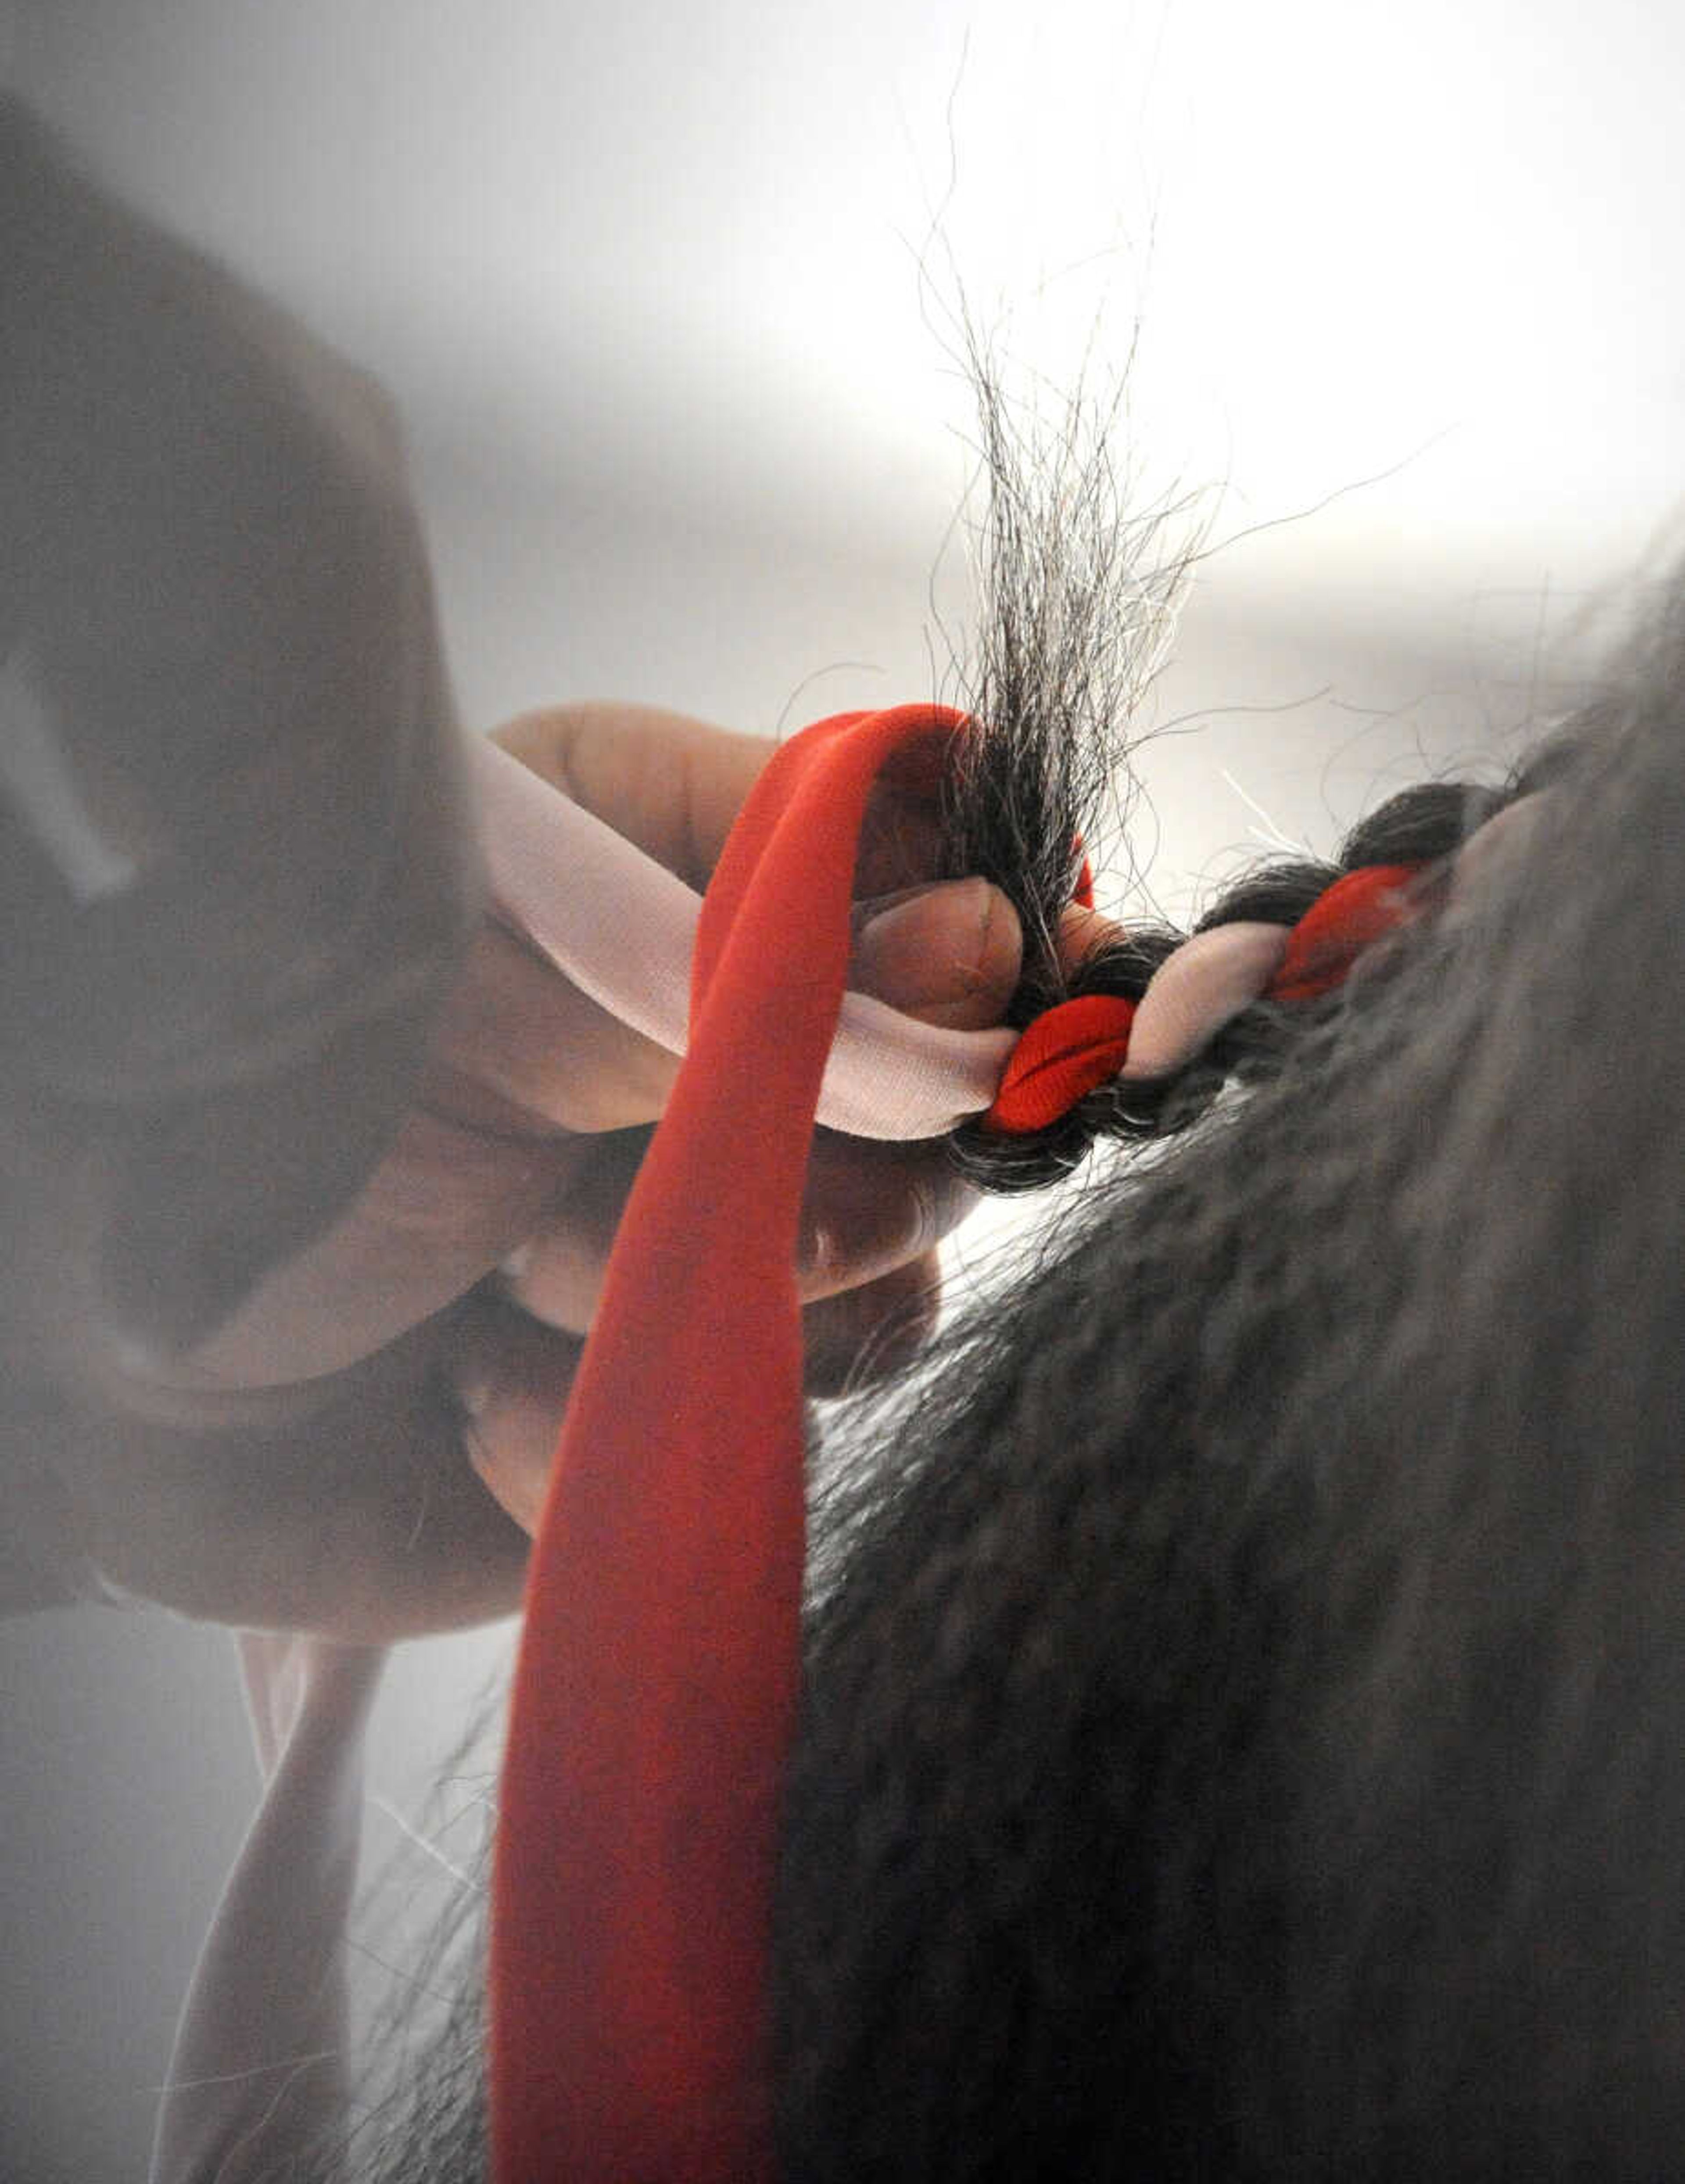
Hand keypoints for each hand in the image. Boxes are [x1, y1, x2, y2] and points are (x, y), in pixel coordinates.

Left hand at [32, 706, 1021, 1634]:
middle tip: (604, 1168)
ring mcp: (713, 1247)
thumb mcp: (509, 959)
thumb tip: (1005, 957)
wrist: (85, 1335)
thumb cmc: (274, 1082)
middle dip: (794, 1179)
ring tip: (491, 1286)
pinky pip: (757, 1449)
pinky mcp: (668, 1412)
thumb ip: (762, 966)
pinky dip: (598, 1430)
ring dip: (678, 1308)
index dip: (990, 954)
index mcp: (698, 889)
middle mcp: (729, 1067)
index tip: (981, 990)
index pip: (943, 891)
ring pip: (882, 1300)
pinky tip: (463, 1393)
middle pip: (942, 1127)